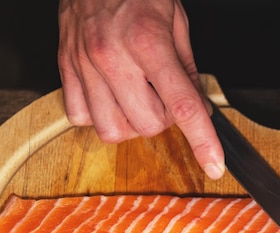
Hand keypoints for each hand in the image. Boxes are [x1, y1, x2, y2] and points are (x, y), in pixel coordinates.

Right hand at [58, 0, 224, 178]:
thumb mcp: (176, 22)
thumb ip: (188, 69)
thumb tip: (199, 110)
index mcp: (148, 42)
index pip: (181, 105)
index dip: (202, 140)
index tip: (214, 164)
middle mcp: (112, 57)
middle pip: (148, 125)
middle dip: (165, 119)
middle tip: (164, 95)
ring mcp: (84, 65)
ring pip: (113, 130)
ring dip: (133, 122)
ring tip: (137, 96)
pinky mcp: (65, 69)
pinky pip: (81, 118)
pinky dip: (100, 116)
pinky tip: (111, 95)